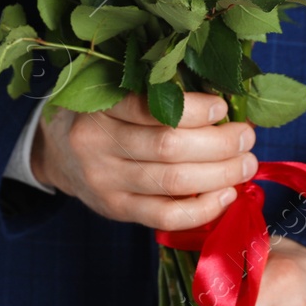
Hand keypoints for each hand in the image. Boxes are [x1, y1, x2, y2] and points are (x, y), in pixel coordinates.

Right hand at [31, 91, 256, 230]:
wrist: (58, 151)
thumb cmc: (102, 113)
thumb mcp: (115, 89)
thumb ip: (156, 91)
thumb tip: (223, 103)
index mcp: (100, 105)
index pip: (149, 108)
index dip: (192, 110)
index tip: (223, 107)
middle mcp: (97, 144)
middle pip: (168, 147)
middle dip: (218, 144)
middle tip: (246, 137)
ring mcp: (105, 181)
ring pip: (172, 183)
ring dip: (219, 174)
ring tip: (246, 164)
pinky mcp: (116, 210)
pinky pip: (165, 216)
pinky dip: (202, 208)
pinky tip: (226, 195)